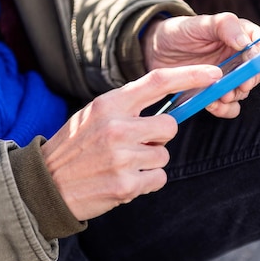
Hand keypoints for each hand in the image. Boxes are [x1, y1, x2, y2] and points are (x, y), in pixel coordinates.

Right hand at [41, 65, 221, 220]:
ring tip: (120, 165)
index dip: (190, 75)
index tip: (215, 74)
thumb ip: (127, 109)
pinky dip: (146, 182)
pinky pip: (158, 178)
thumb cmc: (74, 148)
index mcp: (109, 104)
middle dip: (159, 136)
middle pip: (170, 125)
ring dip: (148, 162)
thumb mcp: (93, 116)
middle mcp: (117, 127)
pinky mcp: (126, 185)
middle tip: (133, 145)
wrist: (44, 186)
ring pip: (163, 154)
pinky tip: (121, 181)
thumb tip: (169, 109)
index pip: (158, 81)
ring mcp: (122, 157)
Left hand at [142, 12, 259, 118]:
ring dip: (236, 95)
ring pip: (244, 92)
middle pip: (259, 73)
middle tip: (242, 83)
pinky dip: (224, 109)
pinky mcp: (215, 95)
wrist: (156, 51)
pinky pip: (229, 108)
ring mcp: (228, 78)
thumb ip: (224, 26)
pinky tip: (211, 104)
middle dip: (252, 80)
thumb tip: (246, 42)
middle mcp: (239, 59)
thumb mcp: (200, 23)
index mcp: (241, 37)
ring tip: (222, 94)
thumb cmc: (180, 32)